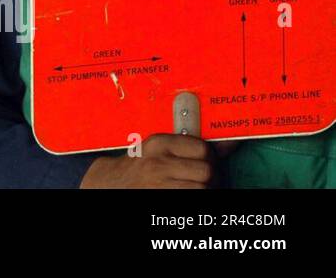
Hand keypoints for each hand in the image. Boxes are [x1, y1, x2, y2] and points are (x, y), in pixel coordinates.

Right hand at [80, 133, 214, 187]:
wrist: (112, 183)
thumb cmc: (141, 165)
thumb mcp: (161, 150)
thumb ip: (192, 146)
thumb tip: (230, 142)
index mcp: (159, 143)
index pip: (202, 148)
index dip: (209, 158)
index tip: (205, 162)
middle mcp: (158, 163)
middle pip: (206, 171)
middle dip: (210, 177)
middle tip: (203, 179)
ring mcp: (159, 184)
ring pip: (203, 188)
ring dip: (204, 190)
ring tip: (193, 187)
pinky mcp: (162, 199)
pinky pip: (194, 199)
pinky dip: (196, 197)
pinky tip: (186, 193)